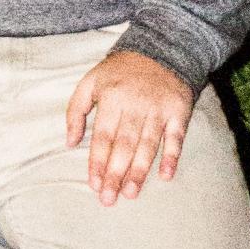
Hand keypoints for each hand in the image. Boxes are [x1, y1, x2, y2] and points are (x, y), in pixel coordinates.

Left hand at [65, 49, 196, 205]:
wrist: (161, 49)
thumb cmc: (120, 71)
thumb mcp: (91, 81)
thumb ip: (76, 110)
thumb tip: (70, 142)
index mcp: (112, 98)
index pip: (103, 137)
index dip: (98, 162)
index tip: (94, 185)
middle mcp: (136, 105)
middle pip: (124, 145)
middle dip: (115, 174)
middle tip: (109, 199)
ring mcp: (159, 109)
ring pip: (147, 145)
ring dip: (139, 171)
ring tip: (130, 194)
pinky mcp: (179, 111)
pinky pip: (176, 137)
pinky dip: (172, 157)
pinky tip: (166, 176)